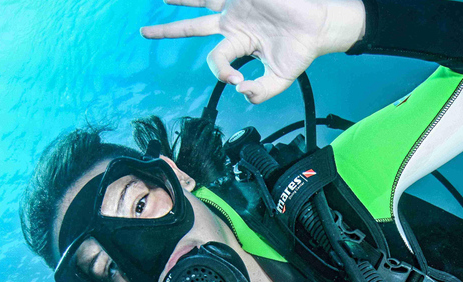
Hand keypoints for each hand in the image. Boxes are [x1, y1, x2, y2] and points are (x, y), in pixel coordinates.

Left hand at [141, 0, 365, 103]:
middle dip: (169, 31)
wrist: (318, 28)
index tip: (238, 80)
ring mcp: (236, 4)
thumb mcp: (279, 79)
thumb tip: (239, 92)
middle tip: (143, 33)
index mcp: (238, 43)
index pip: (216, 60)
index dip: (221, 72)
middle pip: (193, 27)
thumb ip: (261, 92)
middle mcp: (232, 23)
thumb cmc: (299, 52)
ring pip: (200, 0)